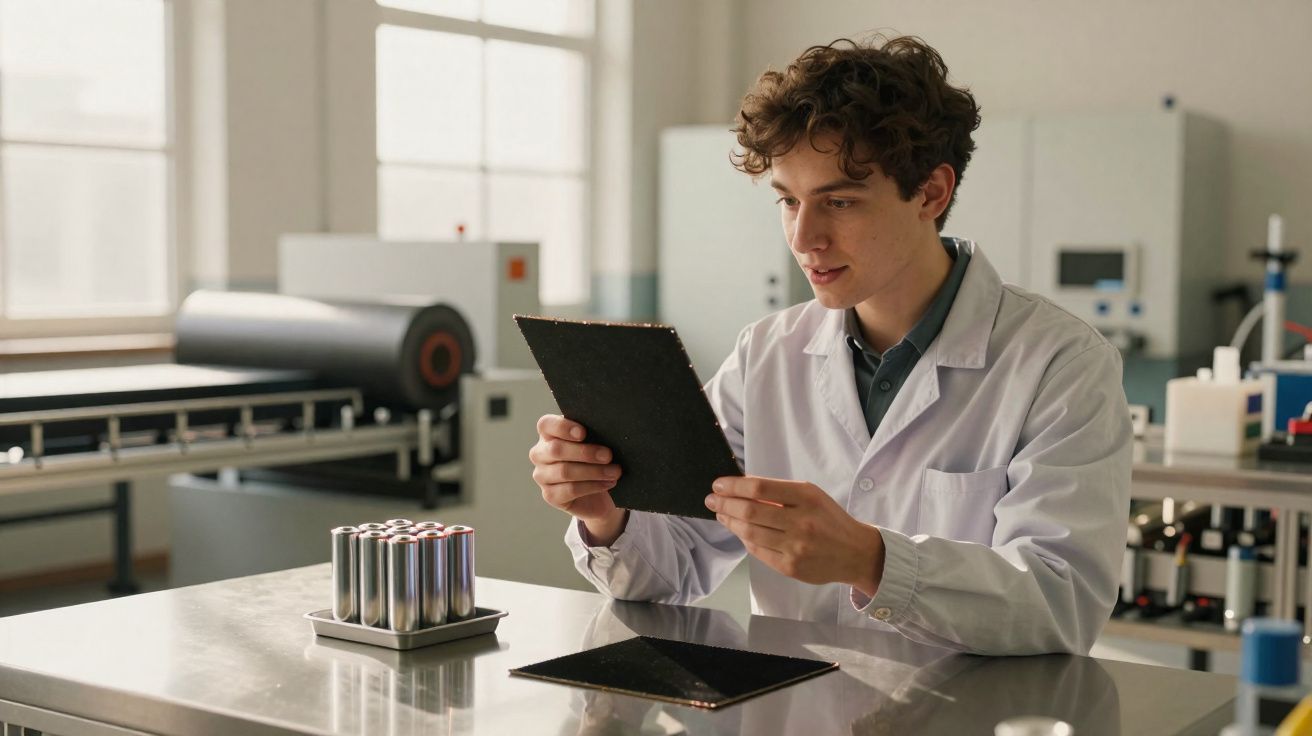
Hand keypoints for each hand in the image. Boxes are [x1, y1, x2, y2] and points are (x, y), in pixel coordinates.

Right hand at [529, 414, 626, 544]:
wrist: (599, 493)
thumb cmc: (596, 461)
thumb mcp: (595, 443)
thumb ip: (593, 434)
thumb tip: (606, 432)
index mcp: (548, 434)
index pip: (546, 425)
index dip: (563, 427)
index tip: (583, 433)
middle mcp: (540, 454)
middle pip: (556, 450)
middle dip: (585, 452)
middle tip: (608, 455)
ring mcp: (542, 476)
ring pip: (565, 471)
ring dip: (594, 471)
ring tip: (614, 472)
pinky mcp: (550, 496)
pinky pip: (570, 490)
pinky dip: (592, 486)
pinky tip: (607, 483)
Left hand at [706, 476, 884, 595]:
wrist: (854, 552)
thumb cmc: (829, 519)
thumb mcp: (811, 496)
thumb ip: (779, 492)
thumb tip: (741, 487)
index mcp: (807, 498)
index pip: (760, 489)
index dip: (734, 486)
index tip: (719, 485)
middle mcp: (801, 522)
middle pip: (750, 512)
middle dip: (725, 504)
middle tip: (712, 499)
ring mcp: (795, 547)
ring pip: (750, 533)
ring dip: (730, 522)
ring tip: (721, 514)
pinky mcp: (791, 567)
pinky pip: (757, 551)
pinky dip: (745, 539)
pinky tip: (739, 531)